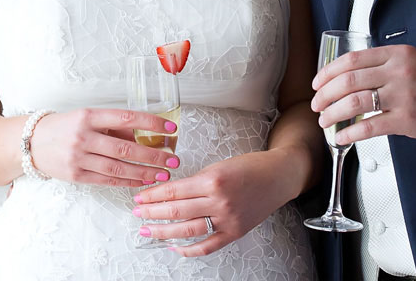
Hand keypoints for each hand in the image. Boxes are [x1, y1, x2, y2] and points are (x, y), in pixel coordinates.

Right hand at [28, 108, 180, 186]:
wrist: (31, 142)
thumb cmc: (66, 126)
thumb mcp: (88, 116)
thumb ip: (113, 126)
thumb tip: (143, 136)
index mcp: (89, 116)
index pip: (126, 118)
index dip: (151, 124)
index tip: (170, 129)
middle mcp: (83, 136)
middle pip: (125, 148)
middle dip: (153, 155)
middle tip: (173, 159)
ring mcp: (78, 158)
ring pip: (118, 168)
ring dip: (144, 173)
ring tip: (163, 174)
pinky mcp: (76, 175)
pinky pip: (107, 180)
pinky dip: (127, 182)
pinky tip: (142, 182)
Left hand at [131, 149, 300, 255]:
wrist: (277, 177)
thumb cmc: (251, 166)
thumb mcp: (220, 165)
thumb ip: (197, 180)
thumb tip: (172, 192)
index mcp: (214, 180)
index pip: (175, 190)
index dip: (154, 195)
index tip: (140, 197)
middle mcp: (220, 201)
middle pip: (177, 211)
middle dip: (153, 213)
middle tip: (138, 214)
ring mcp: (227, 219)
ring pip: (187, 230)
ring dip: (163, 232)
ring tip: (148, 230)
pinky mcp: (234, 232)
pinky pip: (207, 246)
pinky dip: (188, 249)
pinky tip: (174, 246)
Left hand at [311, 44, 415, 144]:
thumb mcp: (411, 61)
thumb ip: (383, 64)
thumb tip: (347, 74)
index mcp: (396, 54)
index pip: (352, 59)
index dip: (329, 71)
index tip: (318, 82)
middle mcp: (398, 72)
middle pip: (349, 80)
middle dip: (325, 94)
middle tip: (316, 103)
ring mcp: (402, 96)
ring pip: (355, 103)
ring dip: (333, 112)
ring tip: (324, 120)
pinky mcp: (407, 120)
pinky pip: (370, 127)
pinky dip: (350, 132)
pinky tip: (341, 136)